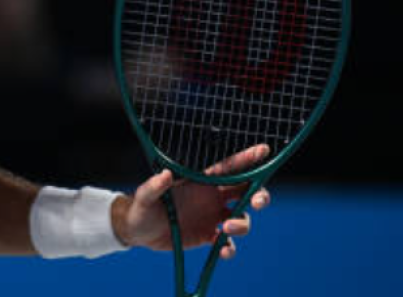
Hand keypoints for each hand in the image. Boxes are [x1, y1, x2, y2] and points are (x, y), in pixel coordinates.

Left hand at [112, 145, 271, 259]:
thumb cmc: (142, 208)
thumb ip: (154, 186)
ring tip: (226, 228)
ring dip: (242, 224)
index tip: (265, 150)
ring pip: (242, 217)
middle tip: (257, 201)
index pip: (230, 168)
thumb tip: (166, 175)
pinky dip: (230, 248)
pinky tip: (222, 251)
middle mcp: (212, 197)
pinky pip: (228, 243)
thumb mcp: (145, 196)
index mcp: (201, 181)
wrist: (138, 231)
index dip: (248, 158)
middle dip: (259, 194)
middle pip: (246, 191)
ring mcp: (212, 217)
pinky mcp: (208, 237)